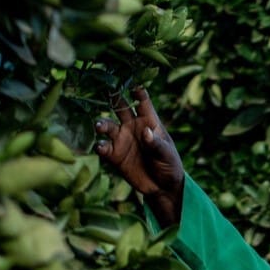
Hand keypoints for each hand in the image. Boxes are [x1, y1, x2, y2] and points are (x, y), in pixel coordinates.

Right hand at [93, 87, 185, 226]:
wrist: (162, 188)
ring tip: (99, 126)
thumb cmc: (169, 165)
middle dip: (111, 98)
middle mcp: (132, 126)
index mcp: (149, 121)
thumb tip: (145, 132)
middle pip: (119, 107)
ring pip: (107, 126)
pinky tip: (101, 147)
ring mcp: (121, 139)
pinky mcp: (114, 155)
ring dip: (102, 124)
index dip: (137, 91)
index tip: (130, 82)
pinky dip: (100, 146)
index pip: (142, 101)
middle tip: (103, 90)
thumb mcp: (167, 154)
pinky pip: (103, 147)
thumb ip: (156, 144)